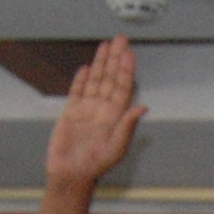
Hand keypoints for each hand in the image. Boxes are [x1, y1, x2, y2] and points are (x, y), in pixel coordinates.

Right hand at [46, 39, 143, 191]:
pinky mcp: (71, 113)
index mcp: (116, 116)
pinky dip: (82, 80)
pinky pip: (77, 92)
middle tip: (120, 39)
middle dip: (115, 58)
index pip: (123, 87)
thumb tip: (142, 107)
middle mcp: (103, 109)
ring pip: (96, 81)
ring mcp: (87, 110)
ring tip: (105, 45)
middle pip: (110, 78)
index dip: (127, 69)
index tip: (129, 52)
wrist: (71, 174)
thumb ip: (127, 126)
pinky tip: (87, 68)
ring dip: (101, 63)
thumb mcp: (116, 147)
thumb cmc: (96, 165)